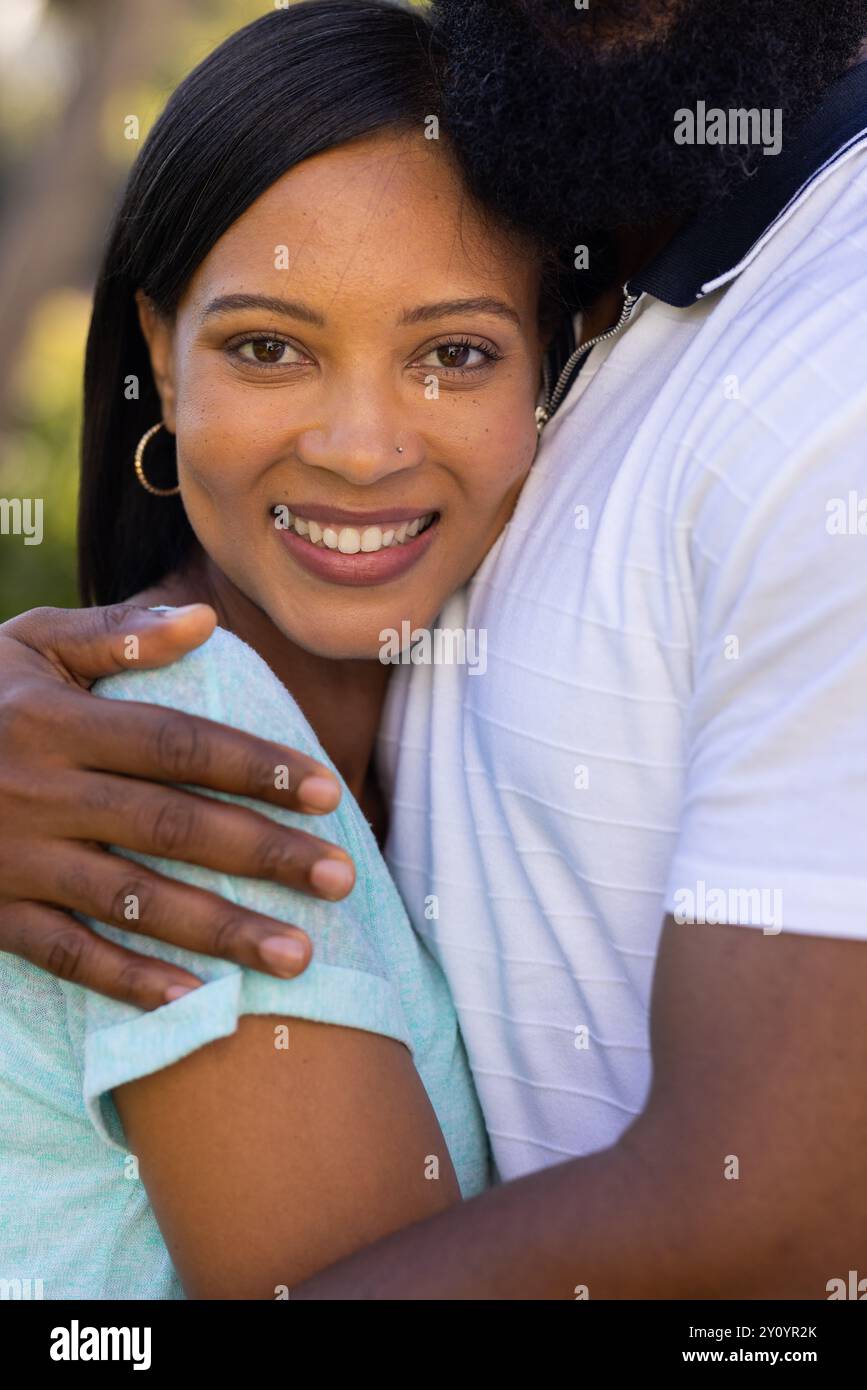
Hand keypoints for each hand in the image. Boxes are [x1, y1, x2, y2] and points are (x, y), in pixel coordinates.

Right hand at [0, 604, 354, 1008]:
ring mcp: (15, 858)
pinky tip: (196, 1001)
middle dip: (263, 854)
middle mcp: (41, 790)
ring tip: (298, 953)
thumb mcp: (25, 646)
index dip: (254, 768)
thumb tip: (204, 622)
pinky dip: (129, 980)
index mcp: (57, 720)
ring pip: (132, 900)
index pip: (177, 745)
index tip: (326, 792)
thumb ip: (114, 640)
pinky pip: (66, 955)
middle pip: (171, 826)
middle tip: (340, 879)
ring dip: (219, 929)